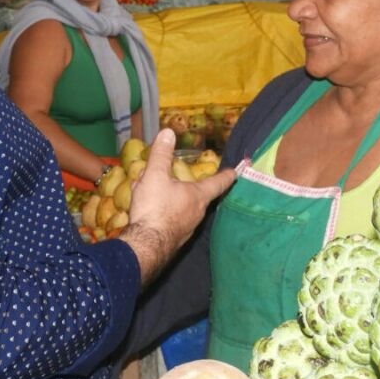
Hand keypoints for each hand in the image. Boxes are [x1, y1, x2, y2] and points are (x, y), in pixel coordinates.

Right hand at [120, 128, 234, 284]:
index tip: (235, 172)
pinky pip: (169, 219)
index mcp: (198, 196)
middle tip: (167, 175)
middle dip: (182, 183)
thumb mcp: (155, 176)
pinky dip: (159, 211)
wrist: (146, 246)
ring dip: (166, 196)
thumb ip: (161, 154)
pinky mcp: (173, 239)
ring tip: (147, 191)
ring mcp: (186, 229)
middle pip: (195, 194)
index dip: (226, 176)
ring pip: (179, 206)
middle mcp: (197, 213)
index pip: (218, 183)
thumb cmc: (155, 208)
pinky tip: (145, 210)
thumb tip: (168, 132)